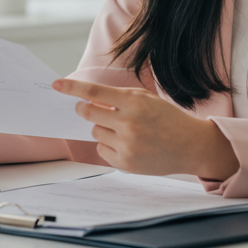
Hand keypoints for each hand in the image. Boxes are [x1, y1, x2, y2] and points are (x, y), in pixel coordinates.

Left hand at [53, 78, 238, 179]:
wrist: (190, 146)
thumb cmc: (167, 118)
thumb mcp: (146, 100)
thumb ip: (119, 98)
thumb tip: (89, 101)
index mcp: (134, 103)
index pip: (94, 93)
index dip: (72, 88)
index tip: (56, 84)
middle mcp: (129, 124)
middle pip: (88, 114)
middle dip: (84, 109)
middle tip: (90, 109)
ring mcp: (127, 145)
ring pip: (95, 133)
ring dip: (103, 129)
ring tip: (125, 131)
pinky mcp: (126, 163)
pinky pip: (102, 150)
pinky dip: (109, 146)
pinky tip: (128, 144)